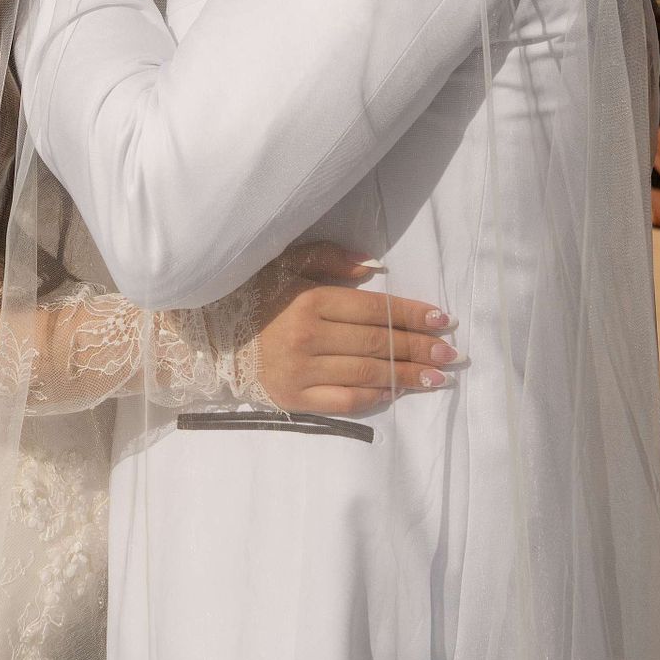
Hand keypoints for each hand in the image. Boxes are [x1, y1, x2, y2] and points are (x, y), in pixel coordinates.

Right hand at [246, 241, 465, 414]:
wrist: (210, 336)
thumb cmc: (253, 295)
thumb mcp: (285, 263)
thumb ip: (329, 258)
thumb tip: (373, 266)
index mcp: (311, 300)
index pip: (375, 309)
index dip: (412, 314)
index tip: (443, 320)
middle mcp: (310, 337)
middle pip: (378, 343)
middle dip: (419, 347)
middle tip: (450, 353)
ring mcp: (303, 371)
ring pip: (367, 373)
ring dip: (407, 375)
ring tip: (437, 377)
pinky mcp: (295, 398)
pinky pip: (344, 400)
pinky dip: (373, 396)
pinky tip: (395, 392)